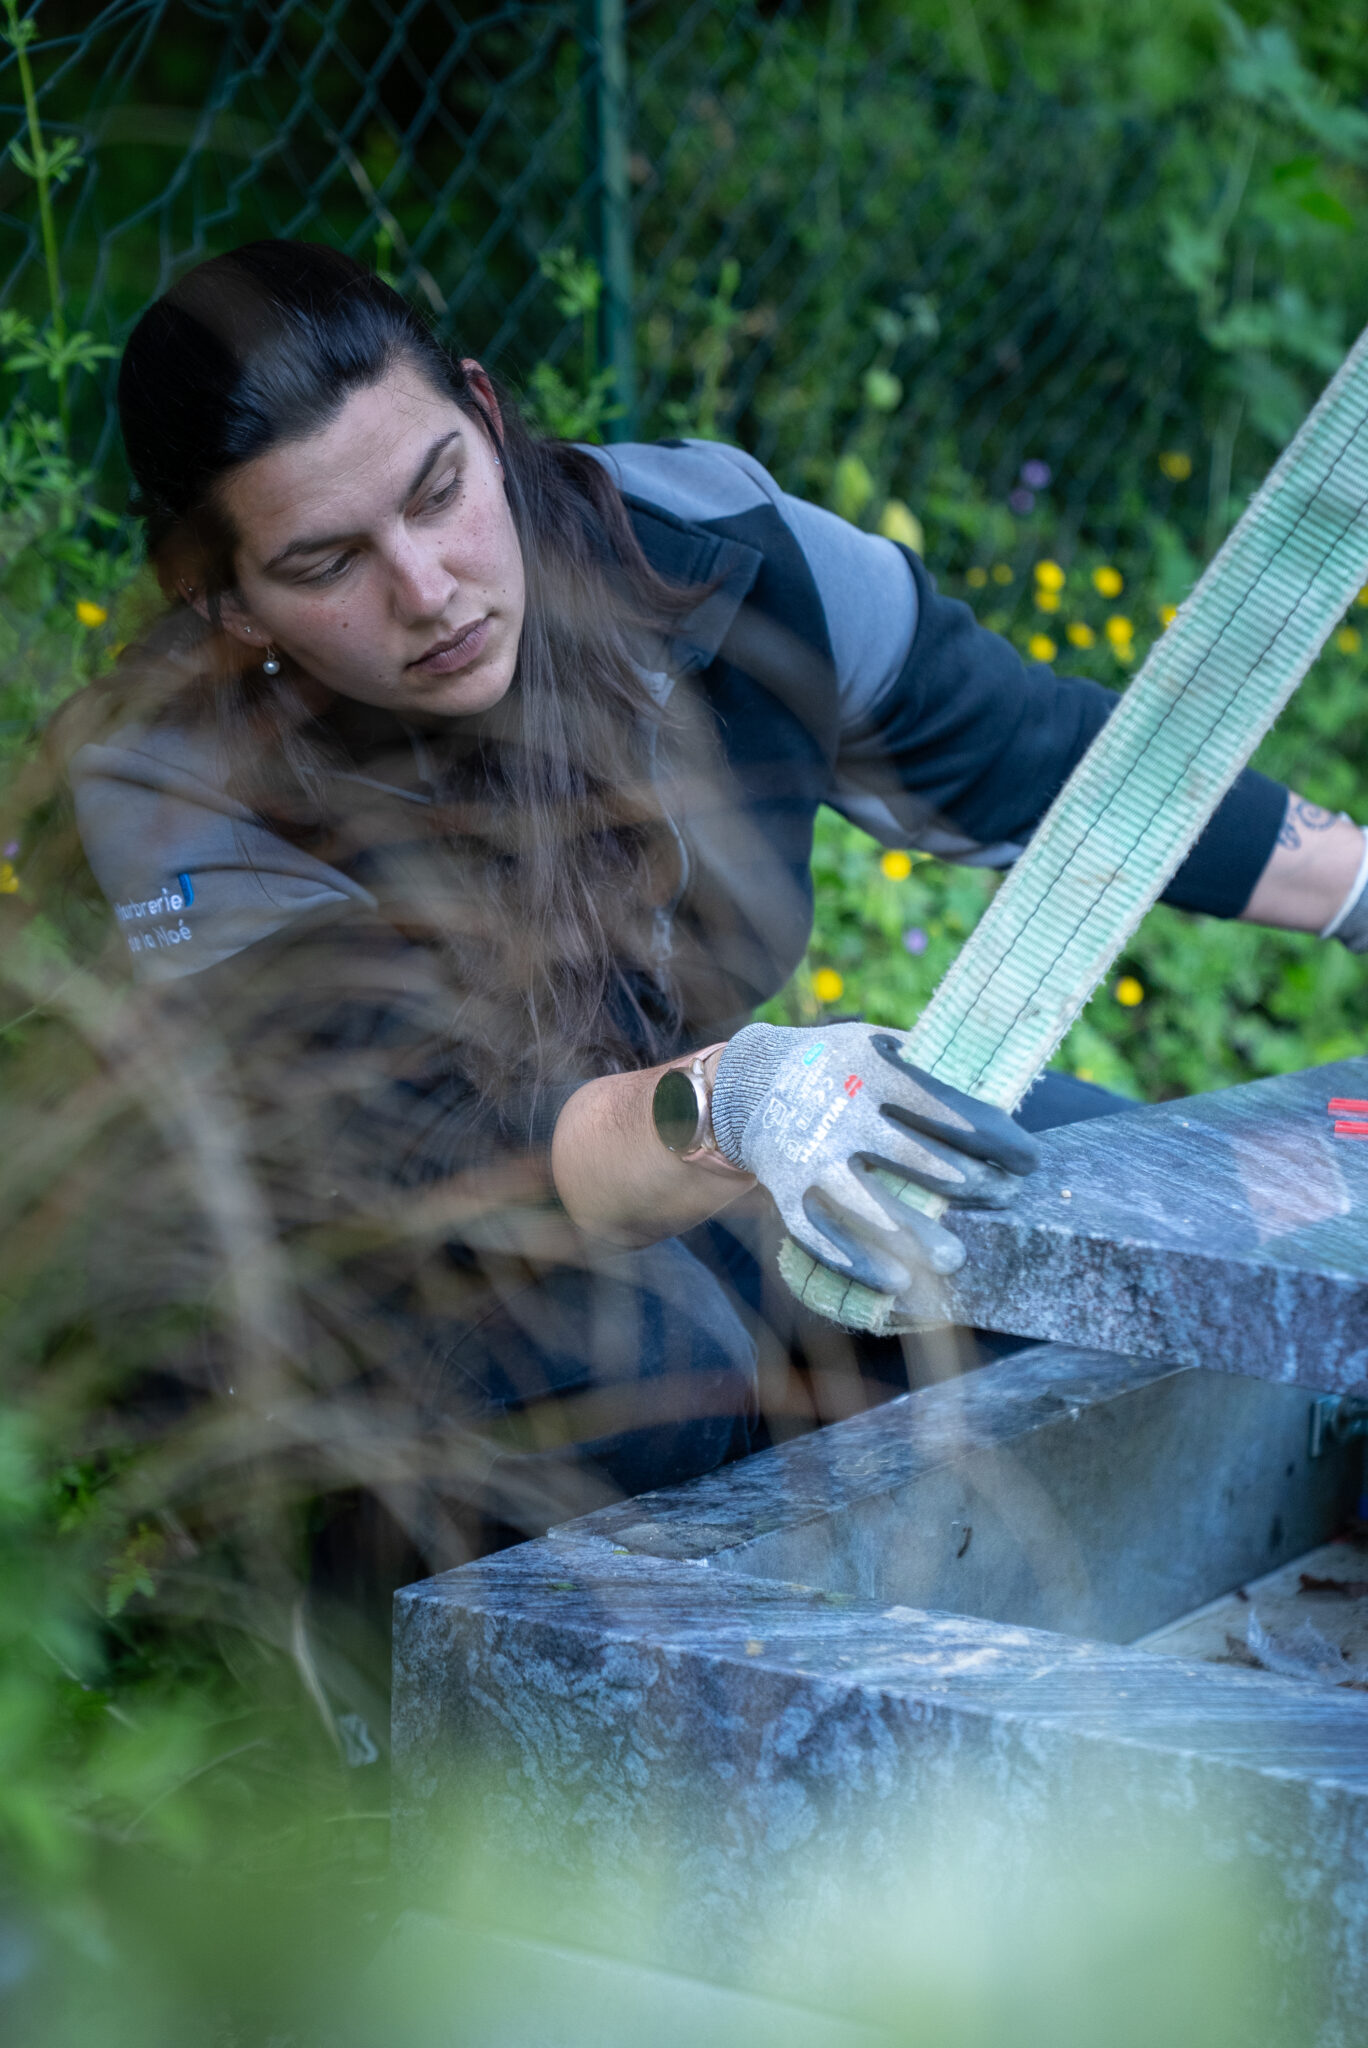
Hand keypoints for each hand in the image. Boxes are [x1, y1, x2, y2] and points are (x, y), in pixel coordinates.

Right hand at [710, 1021, 1039, 1294]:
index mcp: (872, 1070)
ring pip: (865, 1204)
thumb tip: (1003, 1101)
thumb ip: (932, 1067)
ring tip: (953, 1258)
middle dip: (971, 1184)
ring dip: (913, 1236)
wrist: (754, 1081)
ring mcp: (809, 1154)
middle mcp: (839, 1112)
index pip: (947, 1109)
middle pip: (914, 1158)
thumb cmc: (843, 1067)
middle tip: (1005, 1197)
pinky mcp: (786, 1191)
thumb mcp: (881, 1045)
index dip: (996, 1138)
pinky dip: (857, 1262)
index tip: (1029, 1160)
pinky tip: (896, 1284)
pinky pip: (820, 1235)